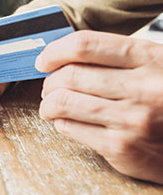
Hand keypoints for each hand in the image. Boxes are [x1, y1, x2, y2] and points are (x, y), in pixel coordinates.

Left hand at [36, 30, 162, 183]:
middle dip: (49, 80)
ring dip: (48, 103)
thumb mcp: (156, 65)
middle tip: (49, 85)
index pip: (85, 45)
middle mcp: (141, 88)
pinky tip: (67, 120)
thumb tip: (64, 53)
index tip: (44, 59)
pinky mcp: (122, 148)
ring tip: (51, 104)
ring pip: (63, 102)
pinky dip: (60, 122)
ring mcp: (131, 120)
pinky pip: (71, 129)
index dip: (55, 51)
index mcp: (149, 58)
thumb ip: (117, 56)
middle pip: (69, 75)